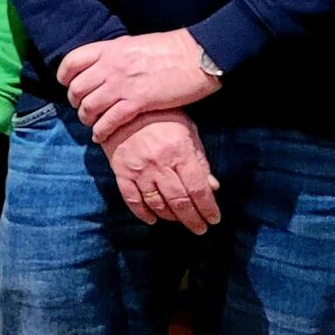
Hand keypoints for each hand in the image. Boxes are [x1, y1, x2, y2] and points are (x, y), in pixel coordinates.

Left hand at [59, 29, 219, 141]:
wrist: (198, 55)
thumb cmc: (172, 49)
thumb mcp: (135, 44)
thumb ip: (115, 55)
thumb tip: (104, 64)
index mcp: (110, 49)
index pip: (72, 62)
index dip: (64, 76)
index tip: (67, 85)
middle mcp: (111, 66)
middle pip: (76, 88)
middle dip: (75, 101)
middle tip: (82, 107)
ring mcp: (122, 84)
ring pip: (88, 106)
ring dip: (86, 118)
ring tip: (91, 123)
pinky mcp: (138, 102)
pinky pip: (109, 120)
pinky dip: (100, 130)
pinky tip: (100, 135)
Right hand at [100, 109, 222, 231]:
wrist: (124, 106)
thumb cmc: (162, 117)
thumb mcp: (188, 131)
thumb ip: (200, 160)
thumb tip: (212, 187)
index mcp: (180, 152)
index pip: (198, 189)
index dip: (208, 208)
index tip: (213, 219)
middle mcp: (160, 164)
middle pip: (180, 200)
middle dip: (192, 218)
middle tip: (200, 229)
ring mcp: (139, 169)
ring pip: (157, 203)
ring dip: (171, 217)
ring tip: (180, 222)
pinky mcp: (121, 171)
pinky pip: (132, 198)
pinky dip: (142, 213)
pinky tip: (152, 219)